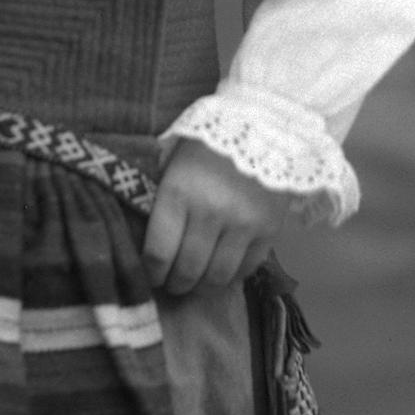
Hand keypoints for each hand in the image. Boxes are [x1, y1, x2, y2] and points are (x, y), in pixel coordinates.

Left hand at [139, 139, 286, 299]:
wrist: (262, 127)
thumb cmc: (206, 147)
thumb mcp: (172, 166)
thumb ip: (160, 203)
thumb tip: (146, 245)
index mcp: (178, 193)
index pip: (158, 253)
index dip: (151, 273)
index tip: (151, 276)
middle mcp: (210, 212)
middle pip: (187, 270)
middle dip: (175, 284)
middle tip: (171, 284)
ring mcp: (242, 224)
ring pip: (217, 276)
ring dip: (202, 287)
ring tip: (195, 283)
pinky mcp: (268, 230)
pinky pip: (246, 268)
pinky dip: (231, 277)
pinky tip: (221, 271)